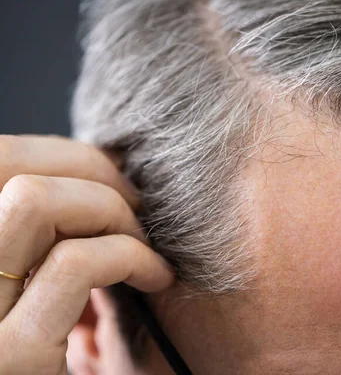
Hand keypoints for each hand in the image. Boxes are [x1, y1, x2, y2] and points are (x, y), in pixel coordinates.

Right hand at [0, 135, 174, 373]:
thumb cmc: (66, 352)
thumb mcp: (43, 285)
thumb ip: (47, 238)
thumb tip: (94, 169)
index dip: (60, 155)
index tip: (112, 180)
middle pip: (7, 169)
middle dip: (91, 172)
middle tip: (138, 207)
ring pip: (32, 202)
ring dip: (110, 211)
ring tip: (142, 245)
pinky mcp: (12, 361)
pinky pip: (78, 263)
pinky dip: (133, 256)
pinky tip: (156, 278)